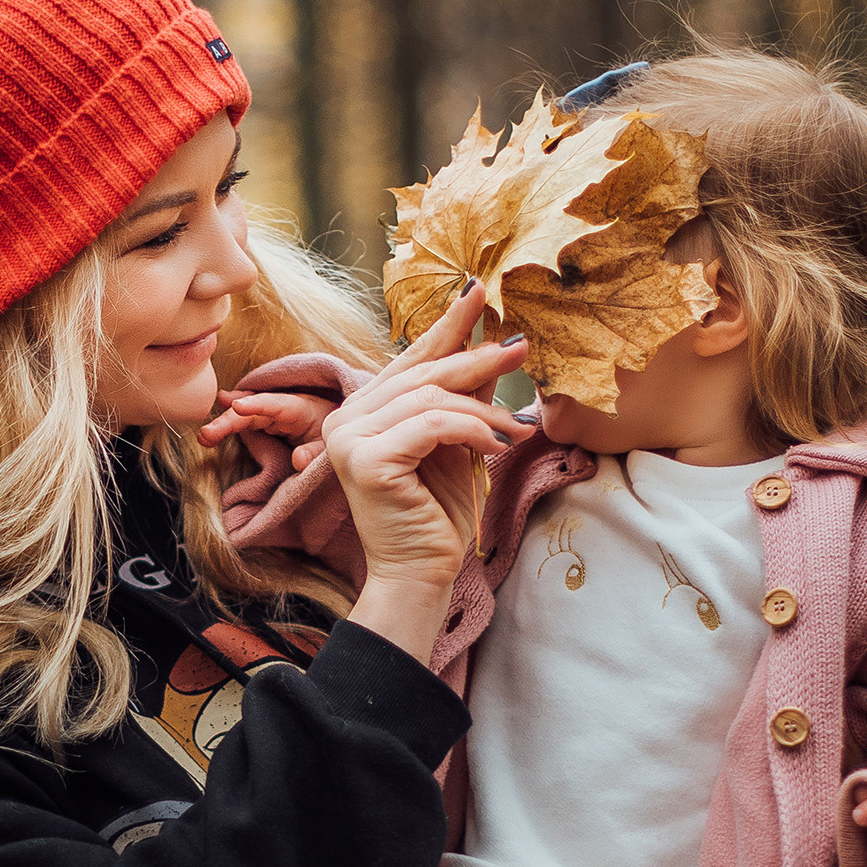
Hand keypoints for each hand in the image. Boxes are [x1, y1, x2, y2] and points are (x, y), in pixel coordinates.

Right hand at [199, 386, 332, 456]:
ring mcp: (274, 416)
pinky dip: (231, 422)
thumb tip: (298, 460)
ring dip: (224, 424)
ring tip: (204, 436)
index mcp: (300, 409)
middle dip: (229, 421)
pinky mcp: (269, 424)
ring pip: (245, 416)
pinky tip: (213, 428)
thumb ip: (315, 452)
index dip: (255, 404)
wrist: (340, 431)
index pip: (274, 404)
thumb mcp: (331, 447)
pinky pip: (247, 421)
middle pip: (252, 412)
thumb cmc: (335, 437)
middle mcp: (282, 408)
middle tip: (206, 434)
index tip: (236, 406)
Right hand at [325, 288, 528, 661]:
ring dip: (484, 410)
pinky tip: (497, 446)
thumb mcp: (460, 443)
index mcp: (363, 411)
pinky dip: (472, 430)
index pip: (411, 357)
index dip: (447, 325)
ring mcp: (348, 438)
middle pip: (422, 372)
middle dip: (476, 360)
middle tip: (520, 348)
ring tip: (518, 429)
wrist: (421, 574)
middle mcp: (346, 419)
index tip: (480, 292)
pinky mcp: (363, 459)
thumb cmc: (438, 514)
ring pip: (429, 397)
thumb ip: (467, 399)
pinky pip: (431, 424)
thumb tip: (496, 348)